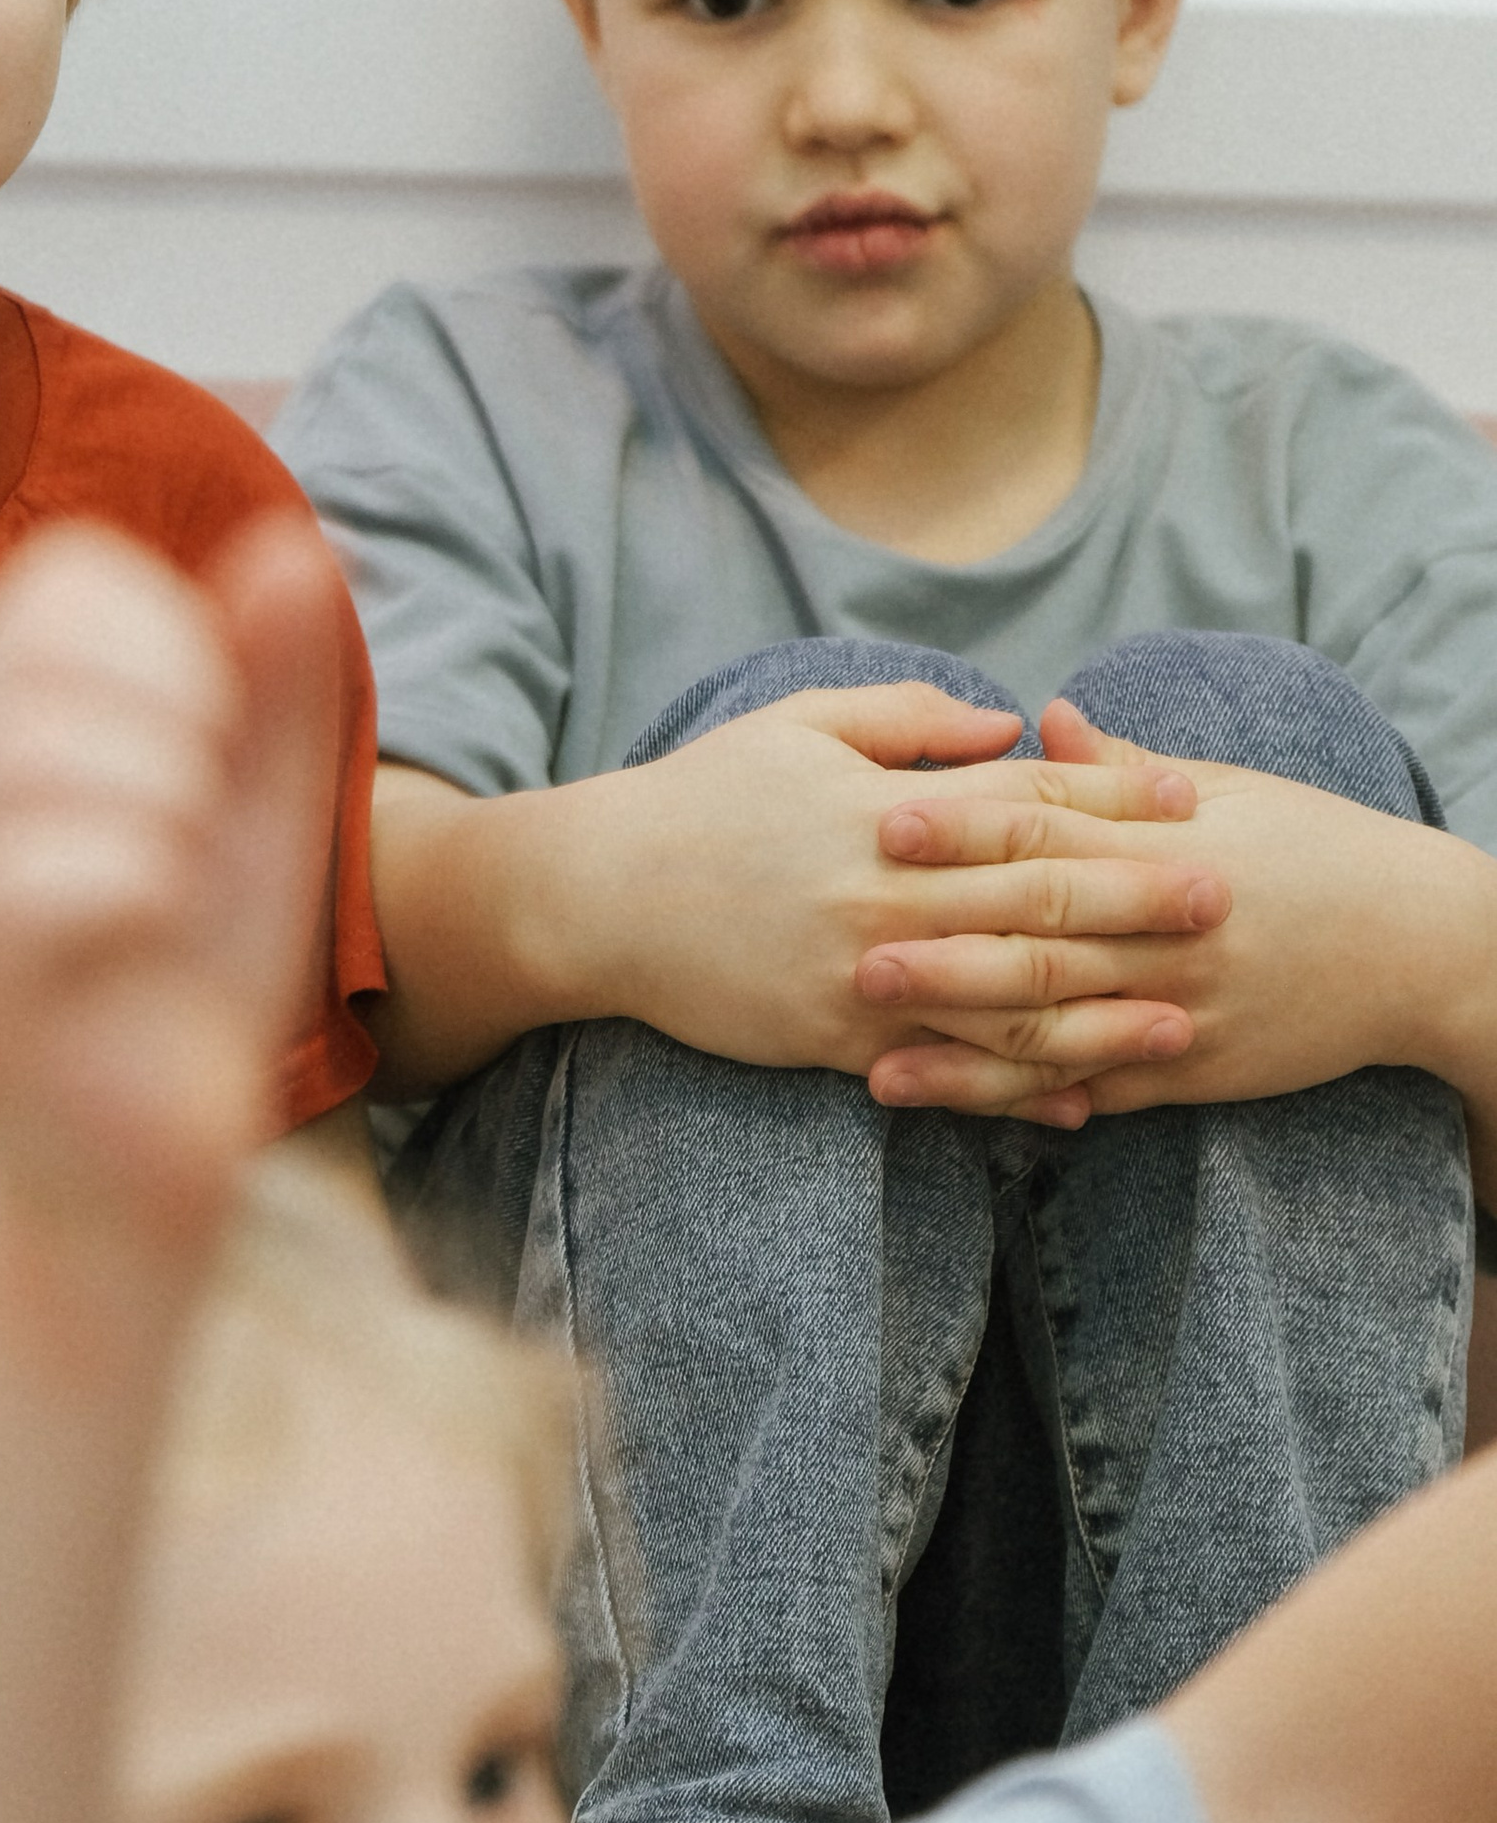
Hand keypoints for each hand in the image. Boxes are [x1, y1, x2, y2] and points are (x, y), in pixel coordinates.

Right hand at [0, 519, 343, 1231]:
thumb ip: (274, 679)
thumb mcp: (258, 804)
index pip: (63, 580)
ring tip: (182, 875)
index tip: (214, 740)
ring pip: (31, 750)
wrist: (151, 1171)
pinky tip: (157, 930)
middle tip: (203, 812)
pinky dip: (142, 882)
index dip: (176, 632)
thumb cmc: (193, 975)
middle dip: (176, 709)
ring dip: (164, 801)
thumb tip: (294, 543)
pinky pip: (37, 875)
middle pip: (39, 651)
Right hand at [530, 683, 1214, 1115]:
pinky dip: (1016, 1089)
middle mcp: (887, 894)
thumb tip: (1010, 719)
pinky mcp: (836, 1040)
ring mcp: (864, 975)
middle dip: (1139, 901)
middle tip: (1225, 901)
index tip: (1190, 802)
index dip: (1112, 801)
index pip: (1022, 803)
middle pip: (1038, 898)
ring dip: (1104, 1013)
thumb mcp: (798, 725)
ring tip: (1185, 1020)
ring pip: (1007, 1000)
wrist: (597, 895)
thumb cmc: (701, 797)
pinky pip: (943, 1070)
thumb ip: (908, 721)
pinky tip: (1078, 1103)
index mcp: (885, 810)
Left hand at [855, 698, 1496, 1121]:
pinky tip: (966, 1109)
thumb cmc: (1314, 847)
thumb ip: (1121, 771)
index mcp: (1168, 847)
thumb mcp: (1229, 792)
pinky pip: (1105, 1090)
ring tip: (878, 1064)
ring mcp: (1183, 1011)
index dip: (965, 826)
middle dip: (944, 951)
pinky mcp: (1198, 1073)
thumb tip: (1038, 718)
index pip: (1049, 830)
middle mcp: (1171, 933)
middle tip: (851, 952)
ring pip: (1061, 1035)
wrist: (1422, 943)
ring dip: (966, 1052)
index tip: (885, 820)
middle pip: (1041, 940)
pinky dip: (1035, 1103)